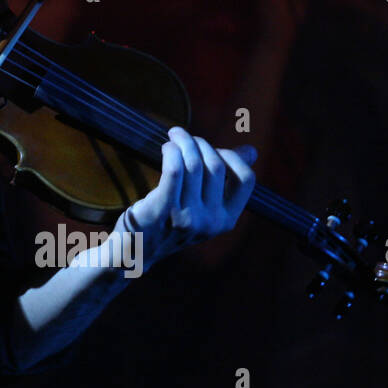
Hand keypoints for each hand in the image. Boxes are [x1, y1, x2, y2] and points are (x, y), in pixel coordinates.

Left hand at [123, 127, 256, 267]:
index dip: (231, 156)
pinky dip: (172, 152)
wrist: (136, 251)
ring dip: (184, 142)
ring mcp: (187, 217)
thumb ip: (226, 181)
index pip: (245, 180)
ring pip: (194, 165)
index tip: (212, 149)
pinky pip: (174, 170)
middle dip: (200, 143)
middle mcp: (210, 221)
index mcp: (226, 220)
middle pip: (215, 166)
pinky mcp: (163, 209)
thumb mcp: (204, 207)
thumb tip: (252, 151)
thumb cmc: (171, 222)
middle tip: (183, 136)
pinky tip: (167, 148)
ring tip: (174, 136)